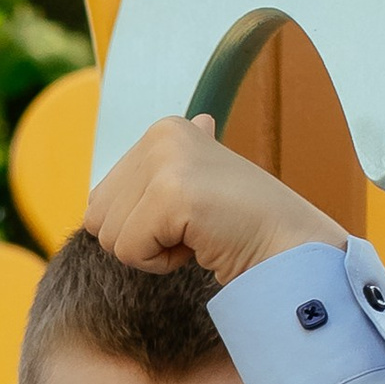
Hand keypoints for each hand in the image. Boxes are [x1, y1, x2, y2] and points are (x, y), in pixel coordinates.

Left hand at [83, 111, 342, 287]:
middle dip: (139, 239)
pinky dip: (160, 262)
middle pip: (97, 218)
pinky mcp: (171, 195)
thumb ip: (174, 164)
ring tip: (196, 234)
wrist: (288, 246)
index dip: (139, 225)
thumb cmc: (243, 223)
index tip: (188, 217)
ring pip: (108, 237)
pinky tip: (198, 244)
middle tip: (192, 229)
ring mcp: (165, 162)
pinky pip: (129, 251)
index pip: (100, 200)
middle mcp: (160, 136)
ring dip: (151, 251)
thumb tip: (196, 121)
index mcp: (163, 130)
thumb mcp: (202, 181)